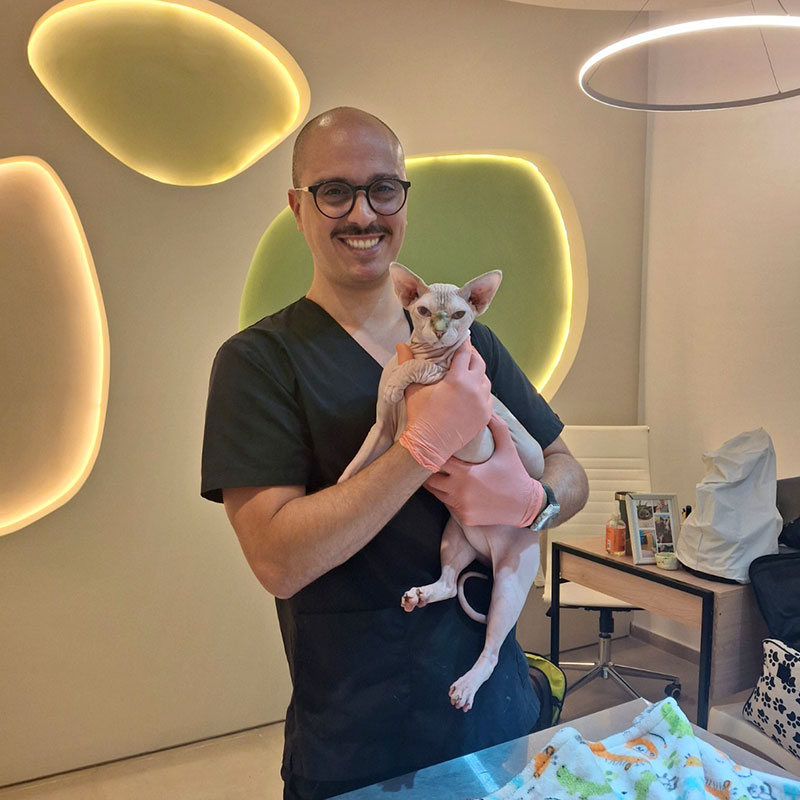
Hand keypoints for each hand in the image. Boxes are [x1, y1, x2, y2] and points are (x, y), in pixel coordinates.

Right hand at [396, 341, 492, 471]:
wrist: (429, 445)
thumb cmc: (419, 415)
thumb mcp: (412, 388)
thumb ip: (408, 363)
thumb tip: (401, 345)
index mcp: (458, 379)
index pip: (465, 353)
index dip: (463, 343)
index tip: (462, 338)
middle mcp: (474, 389)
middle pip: (479, 363)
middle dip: (472, 356)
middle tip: (464, 354)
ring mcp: (482, 403)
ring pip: (486, 381)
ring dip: (478, 374)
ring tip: (468, 373)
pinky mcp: (485, 416)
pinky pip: (488, 398)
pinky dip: (482, 392)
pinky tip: (473, 392)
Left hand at [425, 415, 545, 526]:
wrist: (526, 505)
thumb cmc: (515, 474)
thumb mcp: (508, 448)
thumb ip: (497, 426)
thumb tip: (488, 410)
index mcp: (466, 474)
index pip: (437, 462)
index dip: (435, 454)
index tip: (435, 448)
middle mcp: (459, 492)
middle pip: (431, 480)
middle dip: (430, 471)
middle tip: (432, 462)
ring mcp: (461, 507)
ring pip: (437, 494)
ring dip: (437, 485)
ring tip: (439, 474)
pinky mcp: (465, 518)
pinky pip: (448, 506)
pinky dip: (448, 498)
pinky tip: (454, 489)